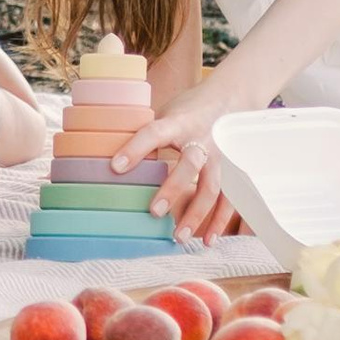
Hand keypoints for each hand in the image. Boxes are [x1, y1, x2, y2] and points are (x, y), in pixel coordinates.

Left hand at [98, 107, 242, 248]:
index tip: (115, 167)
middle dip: (173, 189)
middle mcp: (202, 140)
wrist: (231, 98)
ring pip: (212, 188)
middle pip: (190, 165)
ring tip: (177, 237)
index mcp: (179, 122)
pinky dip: (219, 221)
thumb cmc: (188, 111)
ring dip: (196, 214)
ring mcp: (221, 157)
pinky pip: (229, 199)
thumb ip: (146, 134)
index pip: (154, 133)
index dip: (135, 148)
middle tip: (154, 212)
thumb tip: (107, 156)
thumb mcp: (166, 112)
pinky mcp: (232, 172)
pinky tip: (206, 240)